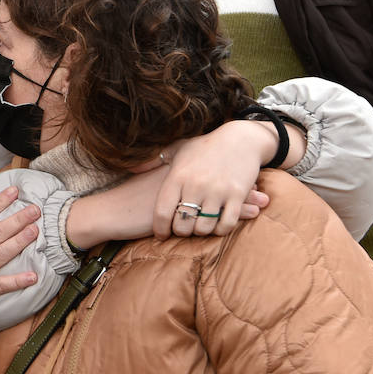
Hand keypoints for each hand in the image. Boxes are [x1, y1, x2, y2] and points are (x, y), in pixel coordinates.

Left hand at [154, 120, 278, 237]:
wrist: (240, 139)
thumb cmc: (204, 146)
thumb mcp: (177, 149)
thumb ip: (155, 161)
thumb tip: (132, 169)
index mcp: (178, 176)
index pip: (162, 212)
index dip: (160, 229)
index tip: (161, 234)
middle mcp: (196, 185)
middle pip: (182, 225)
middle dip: (180, 232)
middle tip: (182, 230)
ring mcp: (217, 191)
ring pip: (203, 228)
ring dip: (200, 232)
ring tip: (198, 227)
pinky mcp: (237, 195)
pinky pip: (226, 224)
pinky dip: (220, 229)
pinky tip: (216, 225)